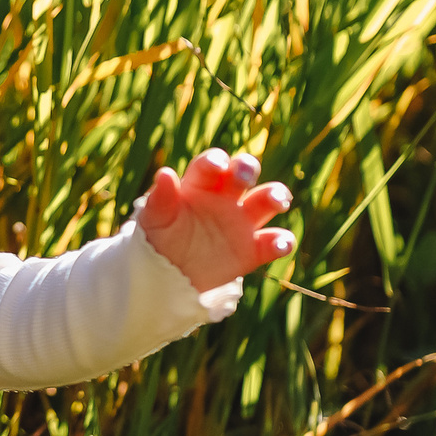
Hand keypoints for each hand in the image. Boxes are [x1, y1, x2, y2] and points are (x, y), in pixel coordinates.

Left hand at [137, 149, 296, 293]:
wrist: (167, 274)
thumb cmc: (158, 237)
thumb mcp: (153, 219)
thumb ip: (160, 198)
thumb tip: (164, 173)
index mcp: (200, 185)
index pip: (212, 165)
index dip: (216, 161)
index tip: (218, 166)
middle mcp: (225, 198)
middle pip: (244, 173)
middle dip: (247, 169)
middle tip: (244, 178)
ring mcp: (241, 222)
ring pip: (266, 200)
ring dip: (276, 196)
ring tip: (277, 202)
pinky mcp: (253, 249)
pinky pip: (274, 242)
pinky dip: (282, 242)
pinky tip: (280, 244)